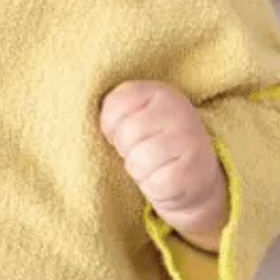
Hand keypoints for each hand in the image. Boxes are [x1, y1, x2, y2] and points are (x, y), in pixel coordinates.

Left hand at [99, 80, 227, 247]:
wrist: (196, 180)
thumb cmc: (154, 143)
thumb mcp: (138, 115)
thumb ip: (116, 108)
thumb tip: (84, 118)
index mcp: (160, 92)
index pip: (115, 104)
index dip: (110, 125)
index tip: (123, 132)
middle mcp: (179, 111)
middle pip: (125, 133)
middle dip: (125, 149)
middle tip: (142, 151)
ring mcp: (189, 141)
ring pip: (136, 159)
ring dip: (137, 169)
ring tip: (153, 165)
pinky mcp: (191, 173)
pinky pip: (152, 183)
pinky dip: (152, 187)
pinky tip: (163, 179)